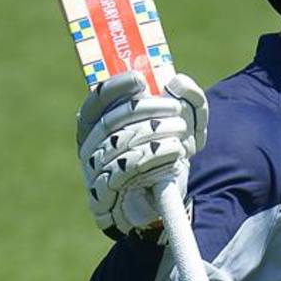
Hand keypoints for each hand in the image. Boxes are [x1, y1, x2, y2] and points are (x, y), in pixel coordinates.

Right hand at [75, 71, 207, 235]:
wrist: (165, 201)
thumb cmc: (170, 155)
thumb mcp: (186, 124)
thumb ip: (189, 99)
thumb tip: (178, 81)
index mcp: (100, 125)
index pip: (96, 101)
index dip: (115, 88)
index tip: (140, 80)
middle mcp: (91, 146)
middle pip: (111, 121)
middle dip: (146, 110)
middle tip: (175, 109)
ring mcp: (95, 171)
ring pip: (120, 144)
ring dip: (155, 134)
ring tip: (180, 134)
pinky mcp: (105, 195)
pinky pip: (127, 170)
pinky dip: (154, 158)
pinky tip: (174, 152)